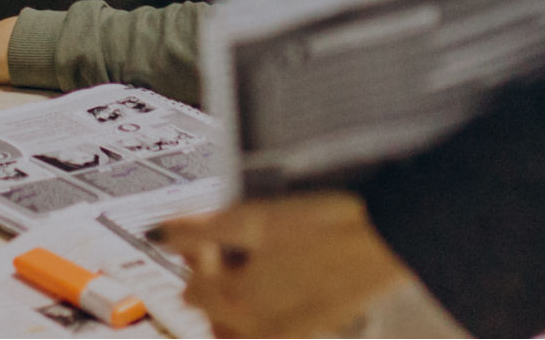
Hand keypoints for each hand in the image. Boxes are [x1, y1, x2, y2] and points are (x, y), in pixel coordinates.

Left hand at [159, 192, 411, 338]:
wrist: (383, 245)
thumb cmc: (326, 227)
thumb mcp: (257, 218)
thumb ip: (201, 229)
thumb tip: (161, 232)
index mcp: (236, 300)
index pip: (191, 291)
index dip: (196, 258)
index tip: (212, 236)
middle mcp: (255, 330)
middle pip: (211, 315)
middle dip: (214, 282)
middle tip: (233, 249)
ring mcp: (281, 337)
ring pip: (236, 330)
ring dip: (235, 301)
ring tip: (256, 266)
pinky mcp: (305, 334)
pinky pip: (262, 335)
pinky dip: (259, 315)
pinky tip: (279, 282)